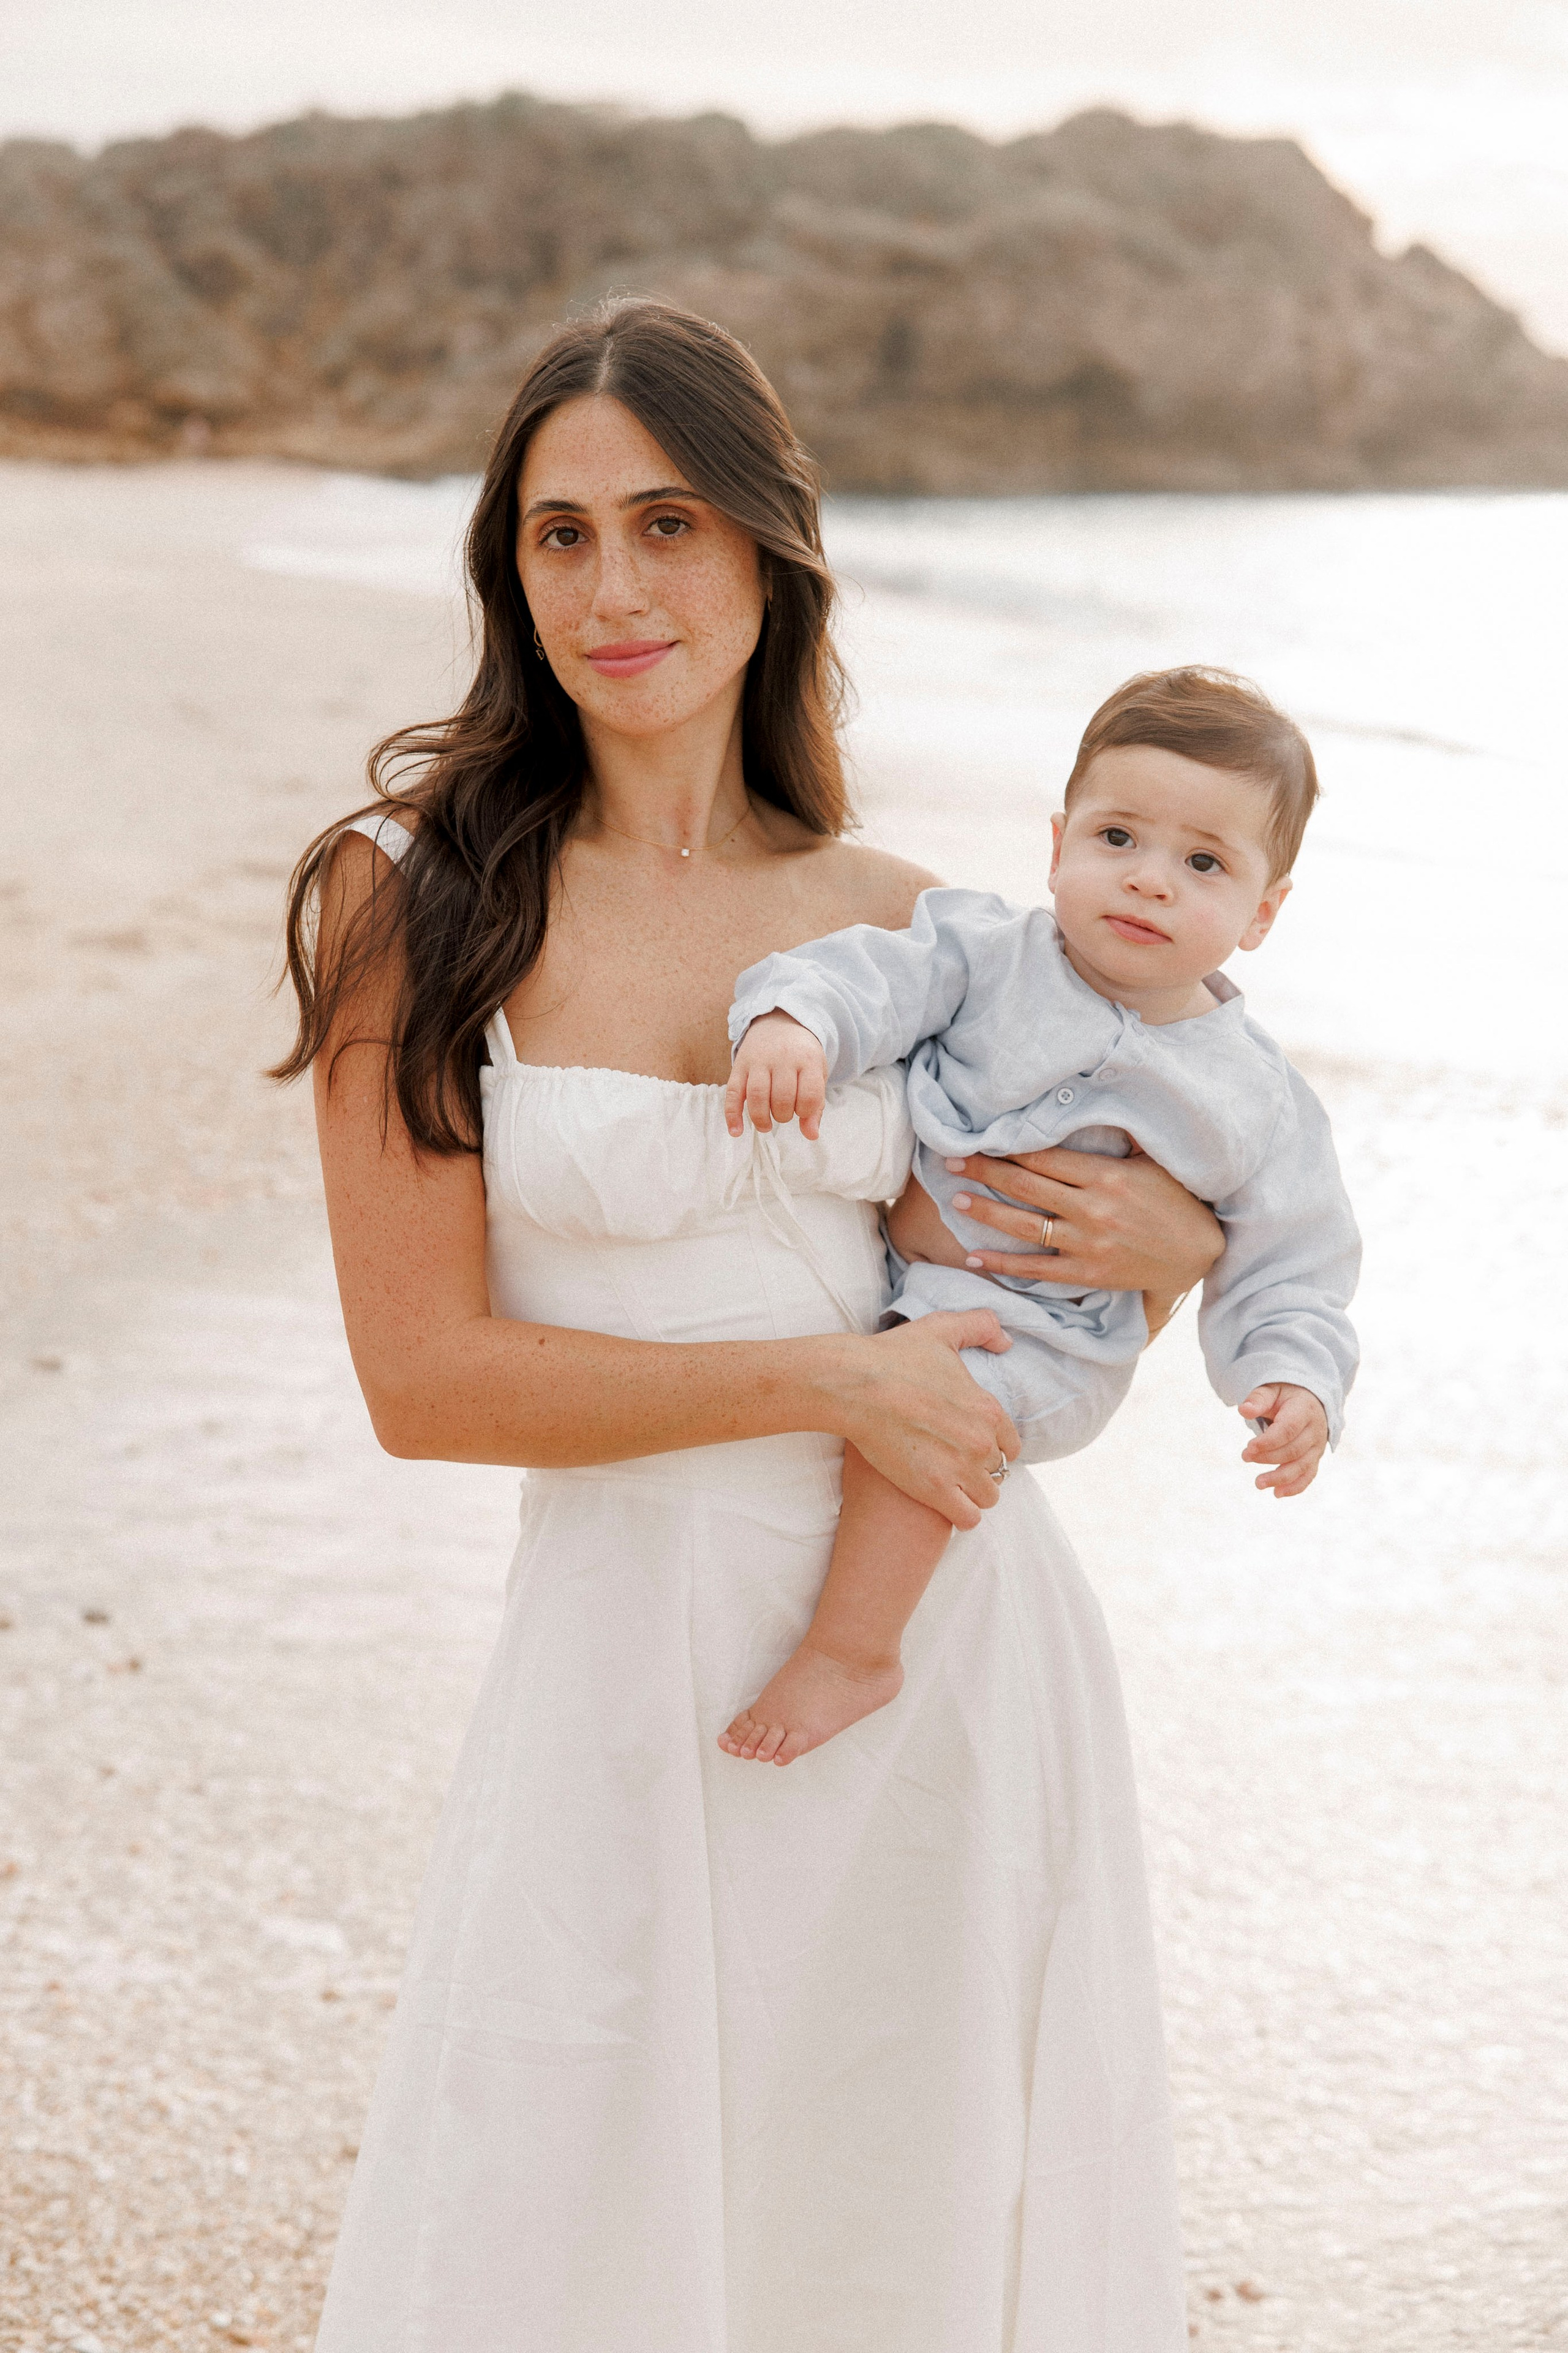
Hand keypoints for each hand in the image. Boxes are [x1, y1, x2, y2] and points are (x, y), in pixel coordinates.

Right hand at [725, 1012, 828, 1139]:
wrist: (779, 1022)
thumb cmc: (801, 1055)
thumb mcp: (816, 1073)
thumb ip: (816, 1104)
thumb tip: (811, 1135)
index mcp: (807, 1059)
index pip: (809, 1095)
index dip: (806, 1111)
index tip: (802, 1111)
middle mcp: (782, 1058)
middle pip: (782, 1098)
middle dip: (784, 1115)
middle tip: (784, 1114)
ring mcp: (758, 1060)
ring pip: (757, 1095)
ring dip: (761, 1118)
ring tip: (765, 1126)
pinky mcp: (739, 1065)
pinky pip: (732, 1093)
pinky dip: (732, 1115)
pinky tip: (736, 1131)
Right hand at [820, 1311, 1019, 1529]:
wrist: (855, 1386)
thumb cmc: (893, 1356)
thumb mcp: (941, 1329)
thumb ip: (981, 1327)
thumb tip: (1007, 1342)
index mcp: (988, 1408)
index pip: (1011, 1443)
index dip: (992, 1445)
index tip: (969, 1444)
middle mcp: (981, 1441)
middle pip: (999, 1470)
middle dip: (979, 1468)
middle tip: (953, 1463)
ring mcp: (960, 1468)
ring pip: (988, 1497)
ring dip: (972, 1493)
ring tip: (949, 1485)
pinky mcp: (935, 1490)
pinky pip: (968, 1518)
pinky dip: (961, 1514)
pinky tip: (943, 1503)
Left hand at [943, 1143, 1223, 1298]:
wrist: (1198, 1254)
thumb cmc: (1175, 1200)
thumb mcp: (1152, 1160)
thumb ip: (1119, 1138)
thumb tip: (1090, 1102)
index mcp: (1105, 1175)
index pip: (1044, 1156)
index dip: (1007, 1146)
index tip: (978, 1137)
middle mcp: (1092, 1209)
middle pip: (1025, 1185)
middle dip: (985, 1171)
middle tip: (951, 1161)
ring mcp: (1087, 1243)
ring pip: (1024, 1226)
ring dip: (986, 1213)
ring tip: (958, 1199)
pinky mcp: (1087, 1273)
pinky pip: (1037, 1268)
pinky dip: (1003, 1263)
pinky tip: (974, 1257)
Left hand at [1239, 1383, 1327, 1497]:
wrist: (1308, 1400)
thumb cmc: (1284, 1395)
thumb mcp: (1271, 1390)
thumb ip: (1258, 1399)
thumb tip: (1243, 1410)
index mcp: (1305, 1410)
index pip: (1289, 1429)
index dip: (1269, 1441)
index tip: (1249, 1447)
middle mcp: (1315, 1430)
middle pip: (1294, 1450)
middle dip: (1268, 1457)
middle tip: (1245, 1456)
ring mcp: (1317, 1446)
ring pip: (1301, 1466)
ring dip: (1280, 1478)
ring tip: (1258, 1483)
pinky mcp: (1315, 1458)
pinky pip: (1308, 1476)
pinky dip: (1295, 1487)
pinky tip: (1277, 1493)